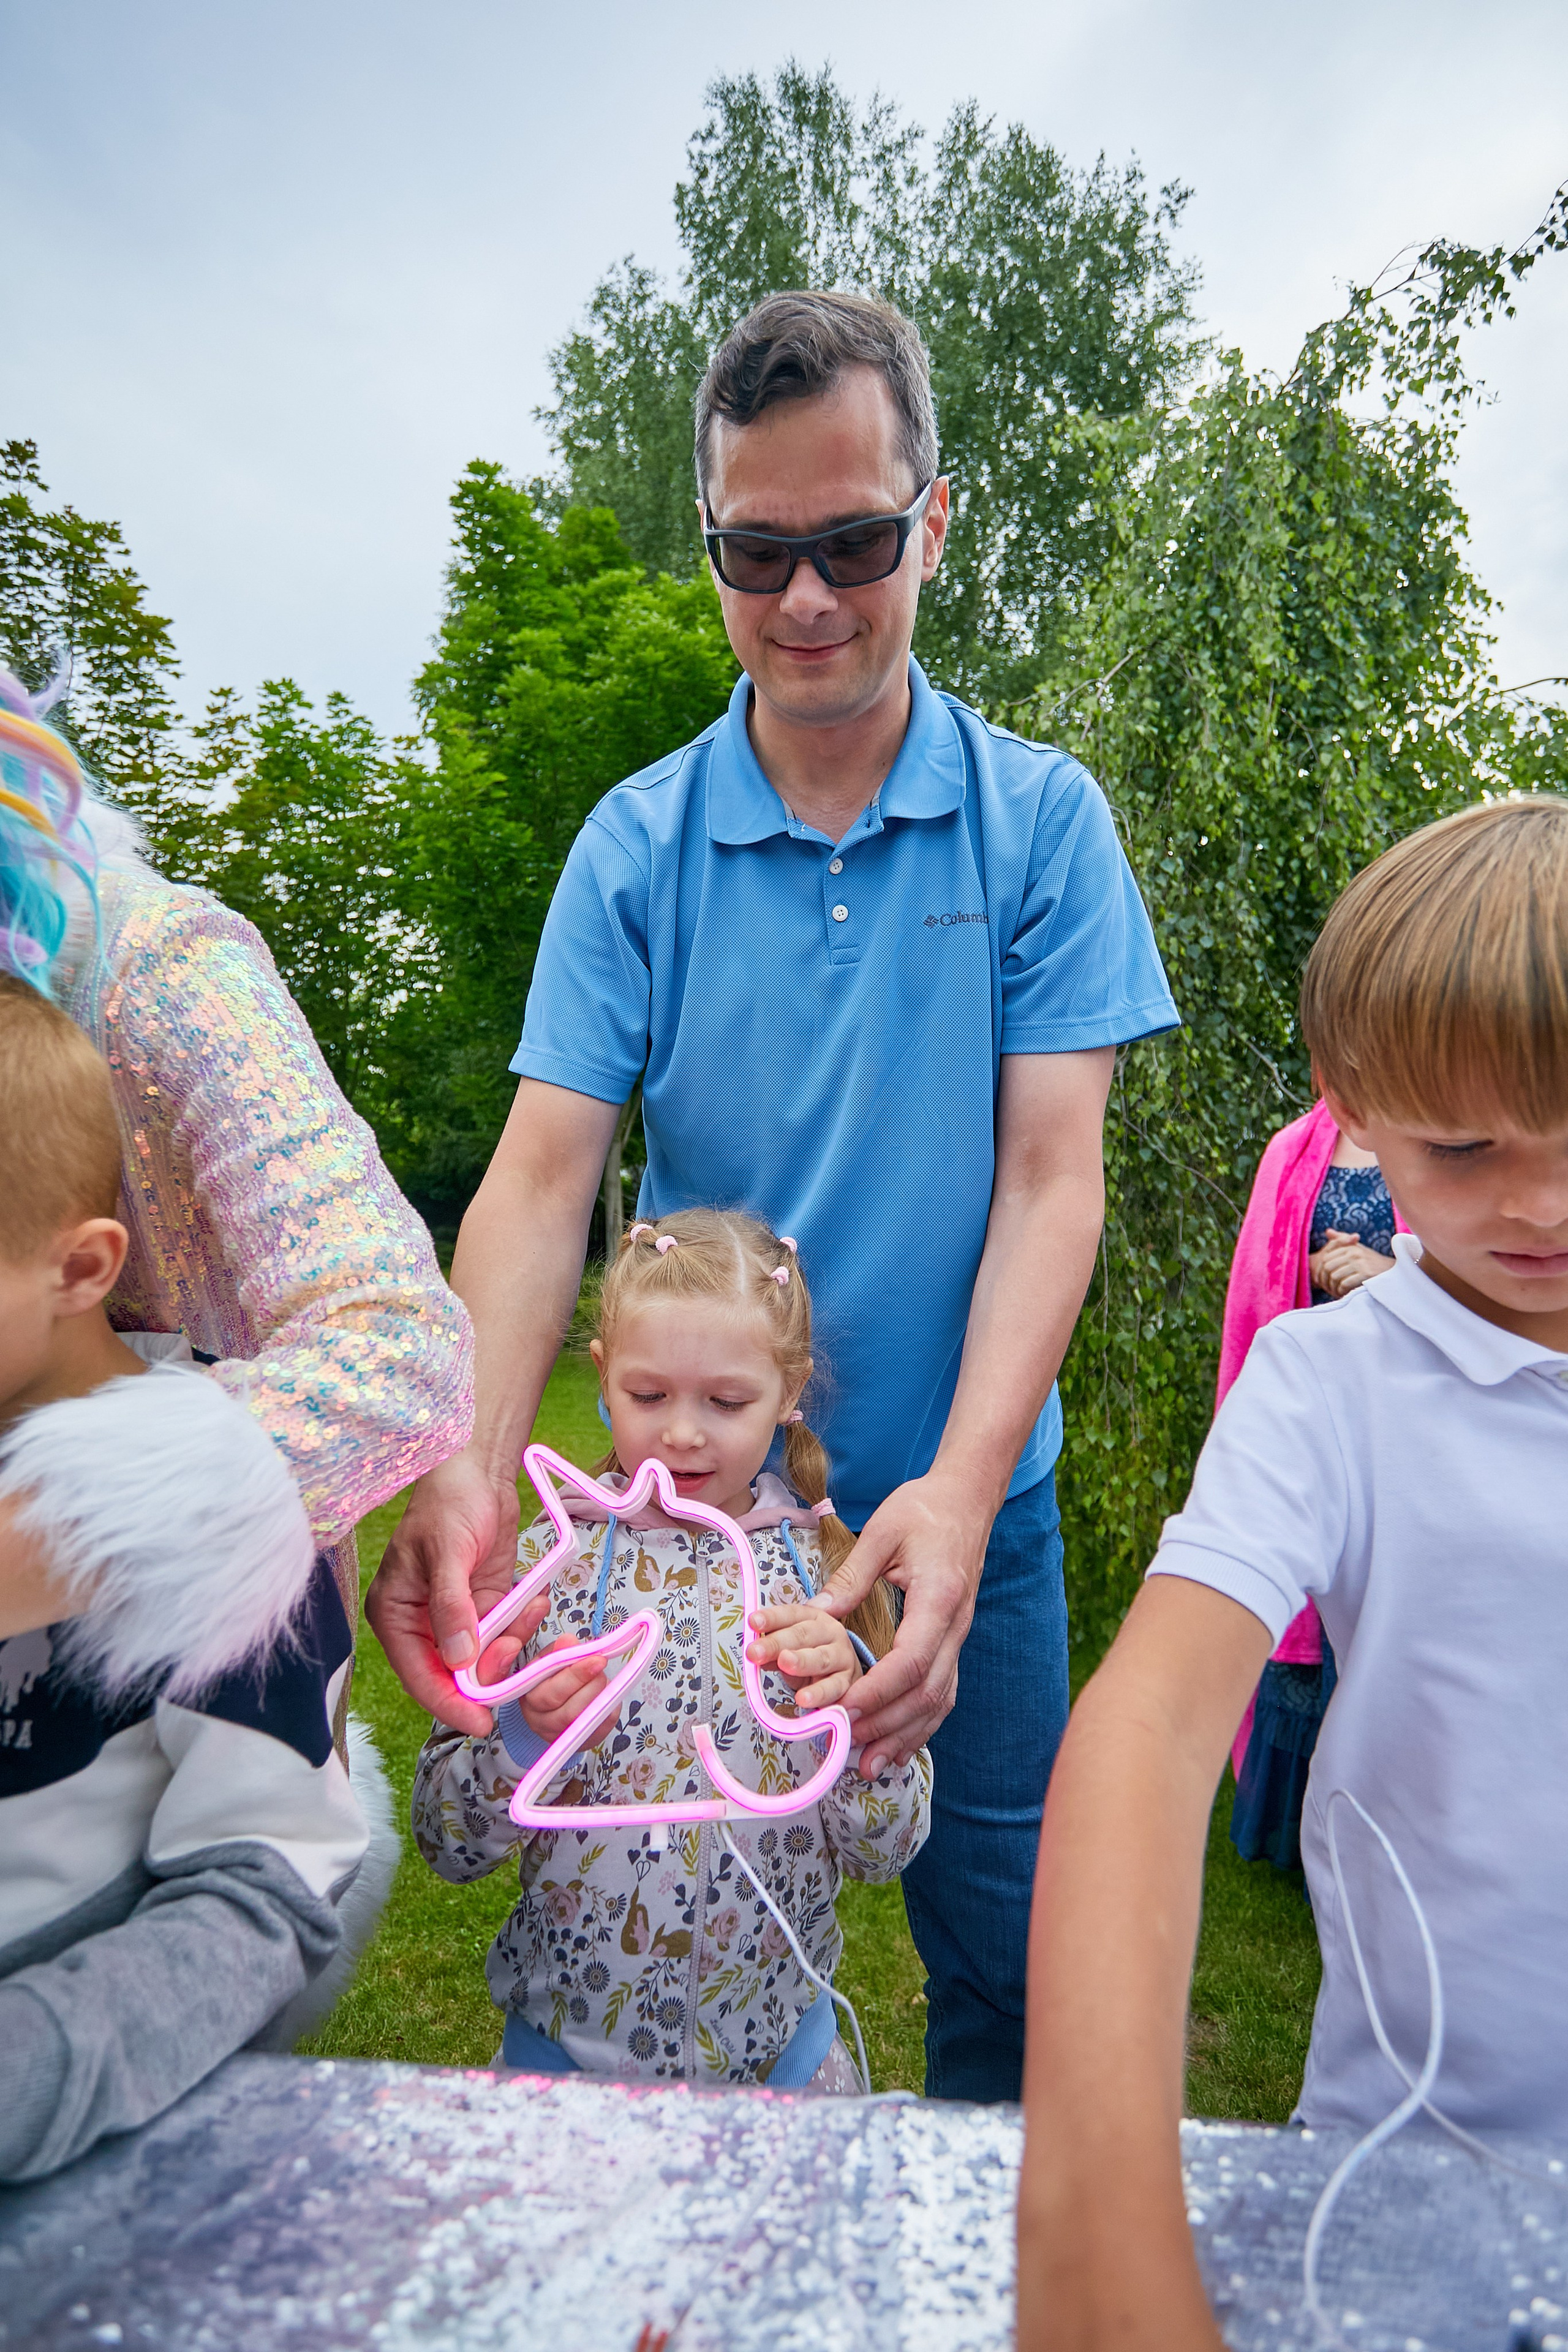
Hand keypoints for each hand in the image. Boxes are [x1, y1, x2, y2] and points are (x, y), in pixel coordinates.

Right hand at [365, 1449, 529, 1735]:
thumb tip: (457, 1660)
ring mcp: (454, 1618)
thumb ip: (451, 1607)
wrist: (479, 1471)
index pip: (419, 1676)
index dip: (449, 1703)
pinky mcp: (483, 1607)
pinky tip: (535, 1601)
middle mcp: (421, 1624)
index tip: (480, 1722)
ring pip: (482, 1660)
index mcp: (395, 1615)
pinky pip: (502, 1635)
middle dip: (486, 1674)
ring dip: (509, 1646)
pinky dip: (521, 1627)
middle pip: (451, 1676)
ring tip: (529, 1610)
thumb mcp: (448, 1552)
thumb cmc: (449, 1502)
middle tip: (515, 1655)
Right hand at [516, 1633, 611, 1742]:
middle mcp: (539, 1721)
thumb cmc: (553, 1677)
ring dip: (600, 1695)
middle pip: (568, 1712)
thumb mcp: (550, 1659)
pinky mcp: (581, 1741)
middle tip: (603, 1667)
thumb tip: (568, 1641)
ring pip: (584, 1720)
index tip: (597, 1659)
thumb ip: (559, 1651)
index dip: (575, 1675)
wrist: (557, 1704)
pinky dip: (610, 1707)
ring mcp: (560, 1735)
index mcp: (529, 1697)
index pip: (550, 1692)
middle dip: (592, 1686)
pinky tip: (609, 1693)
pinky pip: (600, 1727)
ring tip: (603, 1678)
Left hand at [746, 1602, 862, 1709]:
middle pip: (802, 1635)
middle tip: (756, 1651)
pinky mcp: (848, 1681)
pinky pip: (833, 1688)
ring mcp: (842, 1656)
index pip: (790, 1614)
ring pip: (821, 1658)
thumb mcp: (790, 1649)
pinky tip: (804, 1698)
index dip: (771, 1618)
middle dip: (777, 1643)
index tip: (753, 1622)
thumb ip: (774, 1650)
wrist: (844, 1674)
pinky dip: (819, 1693)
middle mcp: (830, 1633)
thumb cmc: (811, 1657)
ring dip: (802, 1661)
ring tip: (784, 1664)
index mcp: (814, 1618)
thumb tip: (756, 1653)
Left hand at [818, 1468, 989, 1774]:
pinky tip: (897, 1744)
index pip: (913, 1659)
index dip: (879, 1691)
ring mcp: (959, 1636)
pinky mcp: (953, 1640)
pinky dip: (920, 1723)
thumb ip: (851, 1576)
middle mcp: (956, 1625)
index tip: (845, 1710)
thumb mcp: (883, 1532)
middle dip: (888, 1724)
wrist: (967, 1498)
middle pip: (928, 1691)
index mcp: (940, 1598)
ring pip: (940, 1700)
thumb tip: (815, 1614)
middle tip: (848, 1745)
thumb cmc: (924, 1508)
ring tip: (871, 1765)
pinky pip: (942, 1691)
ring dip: (906, 1735)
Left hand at [1309, 1228, 1394, 1297]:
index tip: (1323, 1279)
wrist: (1392, 1270)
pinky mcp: (1366, 1274)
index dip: (1321, 1271)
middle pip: (1327, 1267)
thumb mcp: (1358, 1248)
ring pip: (1334, 1276)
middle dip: (1325, 1280)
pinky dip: (1341, 1291)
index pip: (1325, 1258)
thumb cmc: (1372, 1261)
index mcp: (1350, 1247)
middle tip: (1327, 1288)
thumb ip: (1342, 1240)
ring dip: (1333, 1287)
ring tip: (1335, 1291)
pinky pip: (1344, 1284)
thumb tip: (1328, 1231)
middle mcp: (1354, 1253)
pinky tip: (1344, 1293)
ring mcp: (1360, 1263)